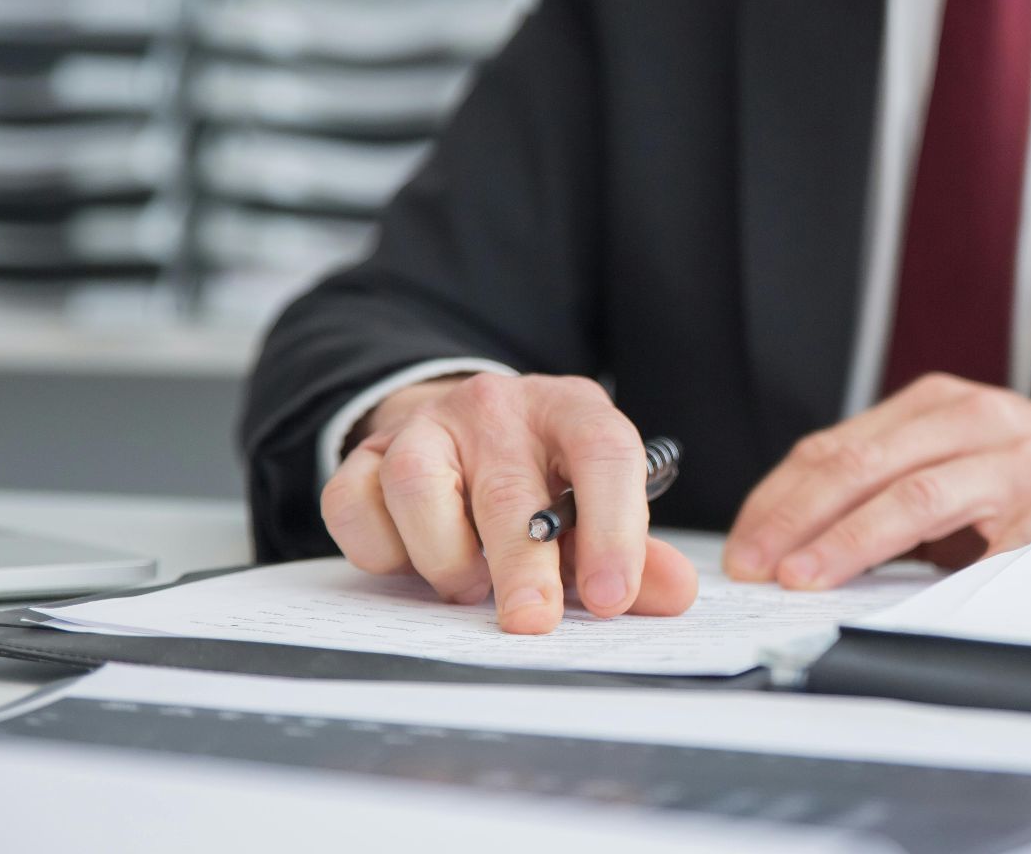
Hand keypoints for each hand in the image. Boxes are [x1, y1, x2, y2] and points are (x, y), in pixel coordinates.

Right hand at [319, 372, 698, 632]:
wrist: (455, 428)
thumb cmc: (536, 476)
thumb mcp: (593, 501)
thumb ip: (632, 552)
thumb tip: (676, 593)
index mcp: (570, 411)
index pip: (604, 453)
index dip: (615, 528)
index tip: (613, 596)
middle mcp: (496, 409)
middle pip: (508, 489)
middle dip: (522, 567)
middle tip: (533, 621)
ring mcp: (424, 427)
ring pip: (417, 487)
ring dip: (445, 556)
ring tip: (470, 586)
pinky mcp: (363, 455)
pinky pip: (354, 506)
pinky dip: (382, 550)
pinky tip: (412, 562)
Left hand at [723, 373, 1030, 588]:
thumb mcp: (974, 477)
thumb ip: (904, 499)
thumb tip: (808, 551)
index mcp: (940, 405)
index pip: (833, 448)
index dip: (777, 497)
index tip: (742, 543)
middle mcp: (969, 414)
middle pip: (851, 460)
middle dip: (787, 517)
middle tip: (748, 564)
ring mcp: (1008, 450)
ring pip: (901, 488)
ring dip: (838, 537)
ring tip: (795, 576)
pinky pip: (963, 526)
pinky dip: (909, 553)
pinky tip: (878, 583)